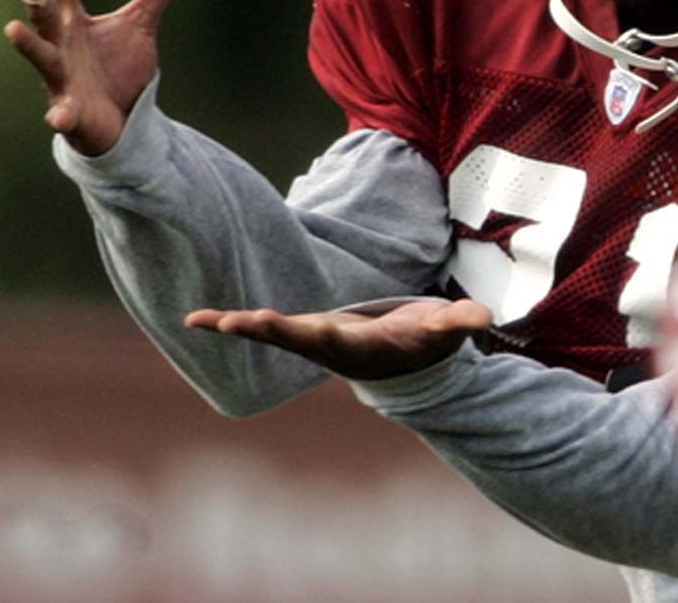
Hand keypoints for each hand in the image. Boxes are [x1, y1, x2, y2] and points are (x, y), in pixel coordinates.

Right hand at [4, 0, 197, 154]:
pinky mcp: (71, 112)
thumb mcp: (140, 22)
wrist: (118, 120)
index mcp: (73, 17)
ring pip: (41, 57)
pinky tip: (59, 116)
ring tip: (13, 28)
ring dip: (28, 44)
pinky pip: (63, 114)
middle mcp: (60, 42)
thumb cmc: (118, 67)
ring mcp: (61, 77)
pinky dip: (61, 114)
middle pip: (43, 9)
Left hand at [185, 298, 492, 379]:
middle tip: (246, 321)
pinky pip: (258, 325)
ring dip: (242, 326)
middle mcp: (330, 346)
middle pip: (300, 337)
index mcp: (363, 347)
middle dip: (274, 328)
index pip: (345, 340)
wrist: (395, 360)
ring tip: (209, 321)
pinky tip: (193, 320)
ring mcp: (310, 339)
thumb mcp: (442, 333)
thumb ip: (460, 323)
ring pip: (273, 332)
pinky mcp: (298, 330)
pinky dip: (229, 323)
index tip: (316, 328)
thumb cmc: (420, 342)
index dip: (331, 334)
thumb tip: (484, 316)